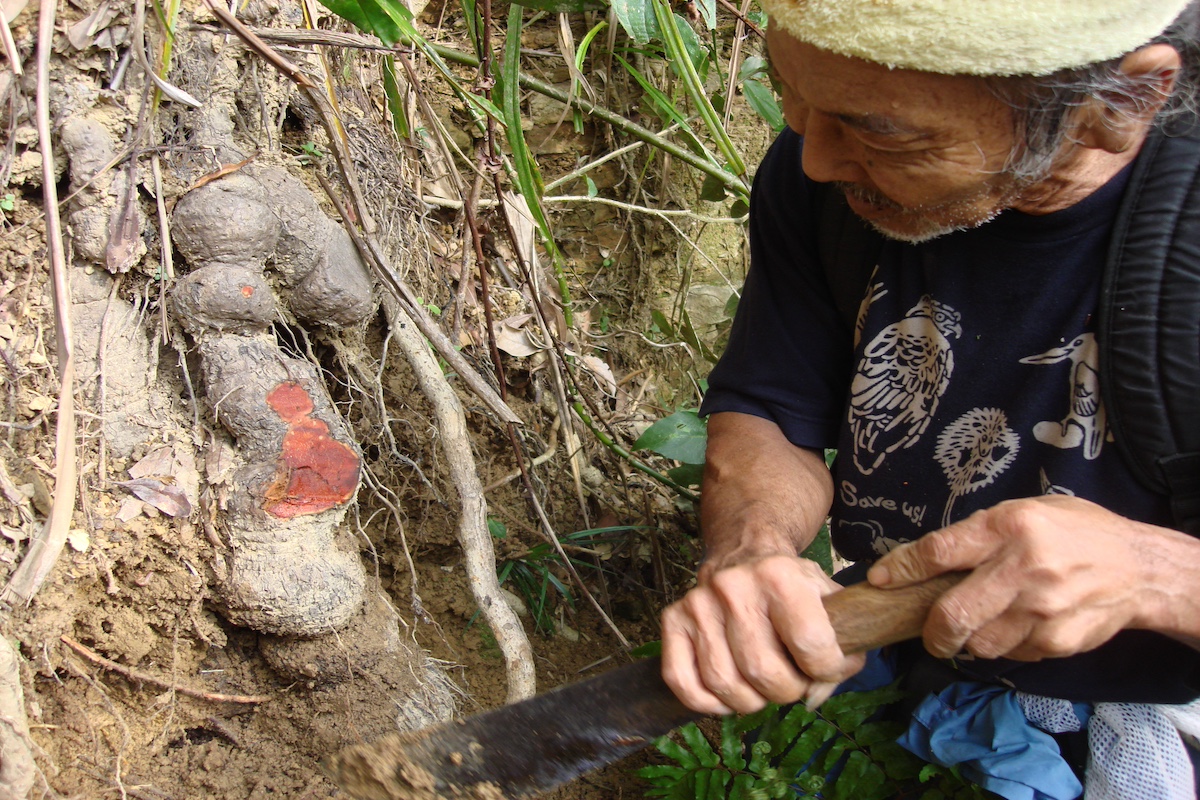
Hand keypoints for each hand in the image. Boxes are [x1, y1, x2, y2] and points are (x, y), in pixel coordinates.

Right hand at [662, 555, 865, 715]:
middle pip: (762, 671)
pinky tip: (727, 696)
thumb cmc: (791, 584)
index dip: (826, 669)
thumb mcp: (828, 599)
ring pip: (723, 682)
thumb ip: (842, 648)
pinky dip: (707, 702)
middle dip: (786, 691)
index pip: (811, 644)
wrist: (745, 551)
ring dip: (749, 701)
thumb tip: (814, 695)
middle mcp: (733, 585)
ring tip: (761, 688)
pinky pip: (681, 681)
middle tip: (791, 682)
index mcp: (779, 575)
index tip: (824, 667)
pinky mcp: (673, 618)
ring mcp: (698, 602)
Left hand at [866, 495, 1174, 661]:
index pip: (937, 552)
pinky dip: (1004, 647)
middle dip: (930, 631)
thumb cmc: (1074, 533)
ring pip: (978, 643)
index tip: (879, 580)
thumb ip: (978, 535)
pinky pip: (1011, 654)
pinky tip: (1016, 628)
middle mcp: (1021, 568)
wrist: (1140, 568)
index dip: (900, 570)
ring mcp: (1041, 609)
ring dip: (969, 641)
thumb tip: (924, 561)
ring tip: (979, 627)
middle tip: (929, 632)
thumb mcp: (1023, 513)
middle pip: (951, 614)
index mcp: (1008, 527)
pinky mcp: (1056, 640)